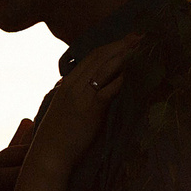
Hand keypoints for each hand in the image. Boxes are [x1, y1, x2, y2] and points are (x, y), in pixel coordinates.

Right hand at [28, 34, 139, 166]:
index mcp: (66, 84)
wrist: (50, 155)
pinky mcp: (91, 109)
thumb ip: (69, 94)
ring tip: (140, 48)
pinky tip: (132, 74)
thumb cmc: (55, 136)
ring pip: (105, 67)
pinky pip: (109, 88)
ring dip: (124, 56)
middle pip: (99, 57)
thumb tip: (74, 84)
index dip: (109, 46)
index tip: (124, 40)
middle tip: (139, 36)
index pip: (90, 57)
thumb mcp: (60, 108)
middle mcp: (73, 85)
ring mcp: (82, 96)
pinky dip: (121, 79)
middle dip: (120, 44)